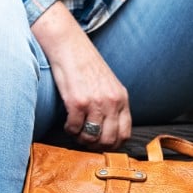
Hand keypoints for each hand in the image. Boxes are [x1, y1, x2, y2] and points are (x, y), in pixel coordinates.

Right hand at [31, 2, 130, 149]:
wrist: (69, 46)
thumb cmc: (86, 65)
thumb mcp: (109, 85)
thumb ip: (113, 105)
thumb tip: (109, 129)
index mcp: (121, 98)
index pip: (125, 133)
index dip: (114, 145)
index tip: (103, 145)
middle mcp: (111, 102)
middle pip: (109, 140)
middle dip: (96, 146)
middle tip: (86, 141)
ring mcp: (95, 103)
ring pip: (91, 137)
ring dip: (81, 139)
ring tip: (76, 131)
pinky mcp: (77, 102)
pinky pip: (75, 128)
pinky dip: (70, 130)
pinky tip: (68, 123)